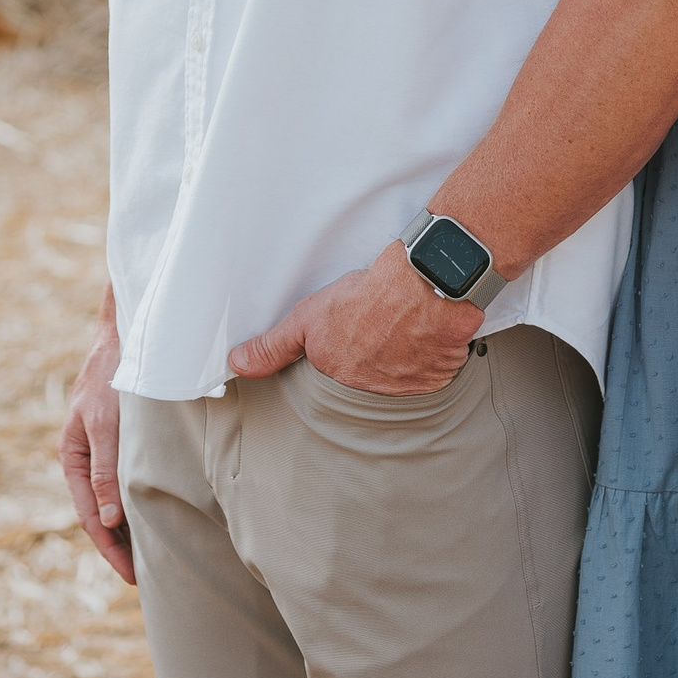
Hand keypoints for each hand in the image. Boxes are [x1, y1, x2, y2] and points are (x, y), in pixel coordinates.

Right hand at [58, 295, 134, 582]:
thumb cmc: (113, 376)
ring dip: (130, 528)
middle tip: (146, 579)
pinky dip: (138, 502)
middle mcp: (85, 457)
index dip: (110, 550)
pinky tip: (158, 514)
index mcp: (73, 457)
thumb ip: (106, 471)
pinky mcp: (121, 438)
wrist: (127, 331)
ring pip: (114, 500)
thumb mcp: (107, 424)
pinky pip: (126, 480)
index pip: (91, 517)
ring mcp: (102, 448)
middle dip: (119, 547)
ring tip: (153, 557)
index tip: (132, 578)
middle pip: (101, 514)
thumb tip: (108, 521)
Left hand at [228, 240, 482, 391]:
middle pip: (373, 377)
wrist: (420, 287)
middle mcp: (373, 390)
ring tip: (408, 327)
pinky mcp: (440, 375)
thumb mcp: (307, 318)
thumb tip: (237, 365)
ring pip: (405, 376)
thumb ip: (274, 346)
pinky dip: (433, 356)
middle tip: (383, 329)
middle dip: (377, 358)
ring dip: (405, 359)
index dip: (349, 349)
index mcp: (341, 378)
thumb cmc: (365, 298)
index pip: (342, 373)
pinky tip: (430, 332)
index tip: (357, 332)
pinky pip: (435, 371)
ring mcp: (408, 386)